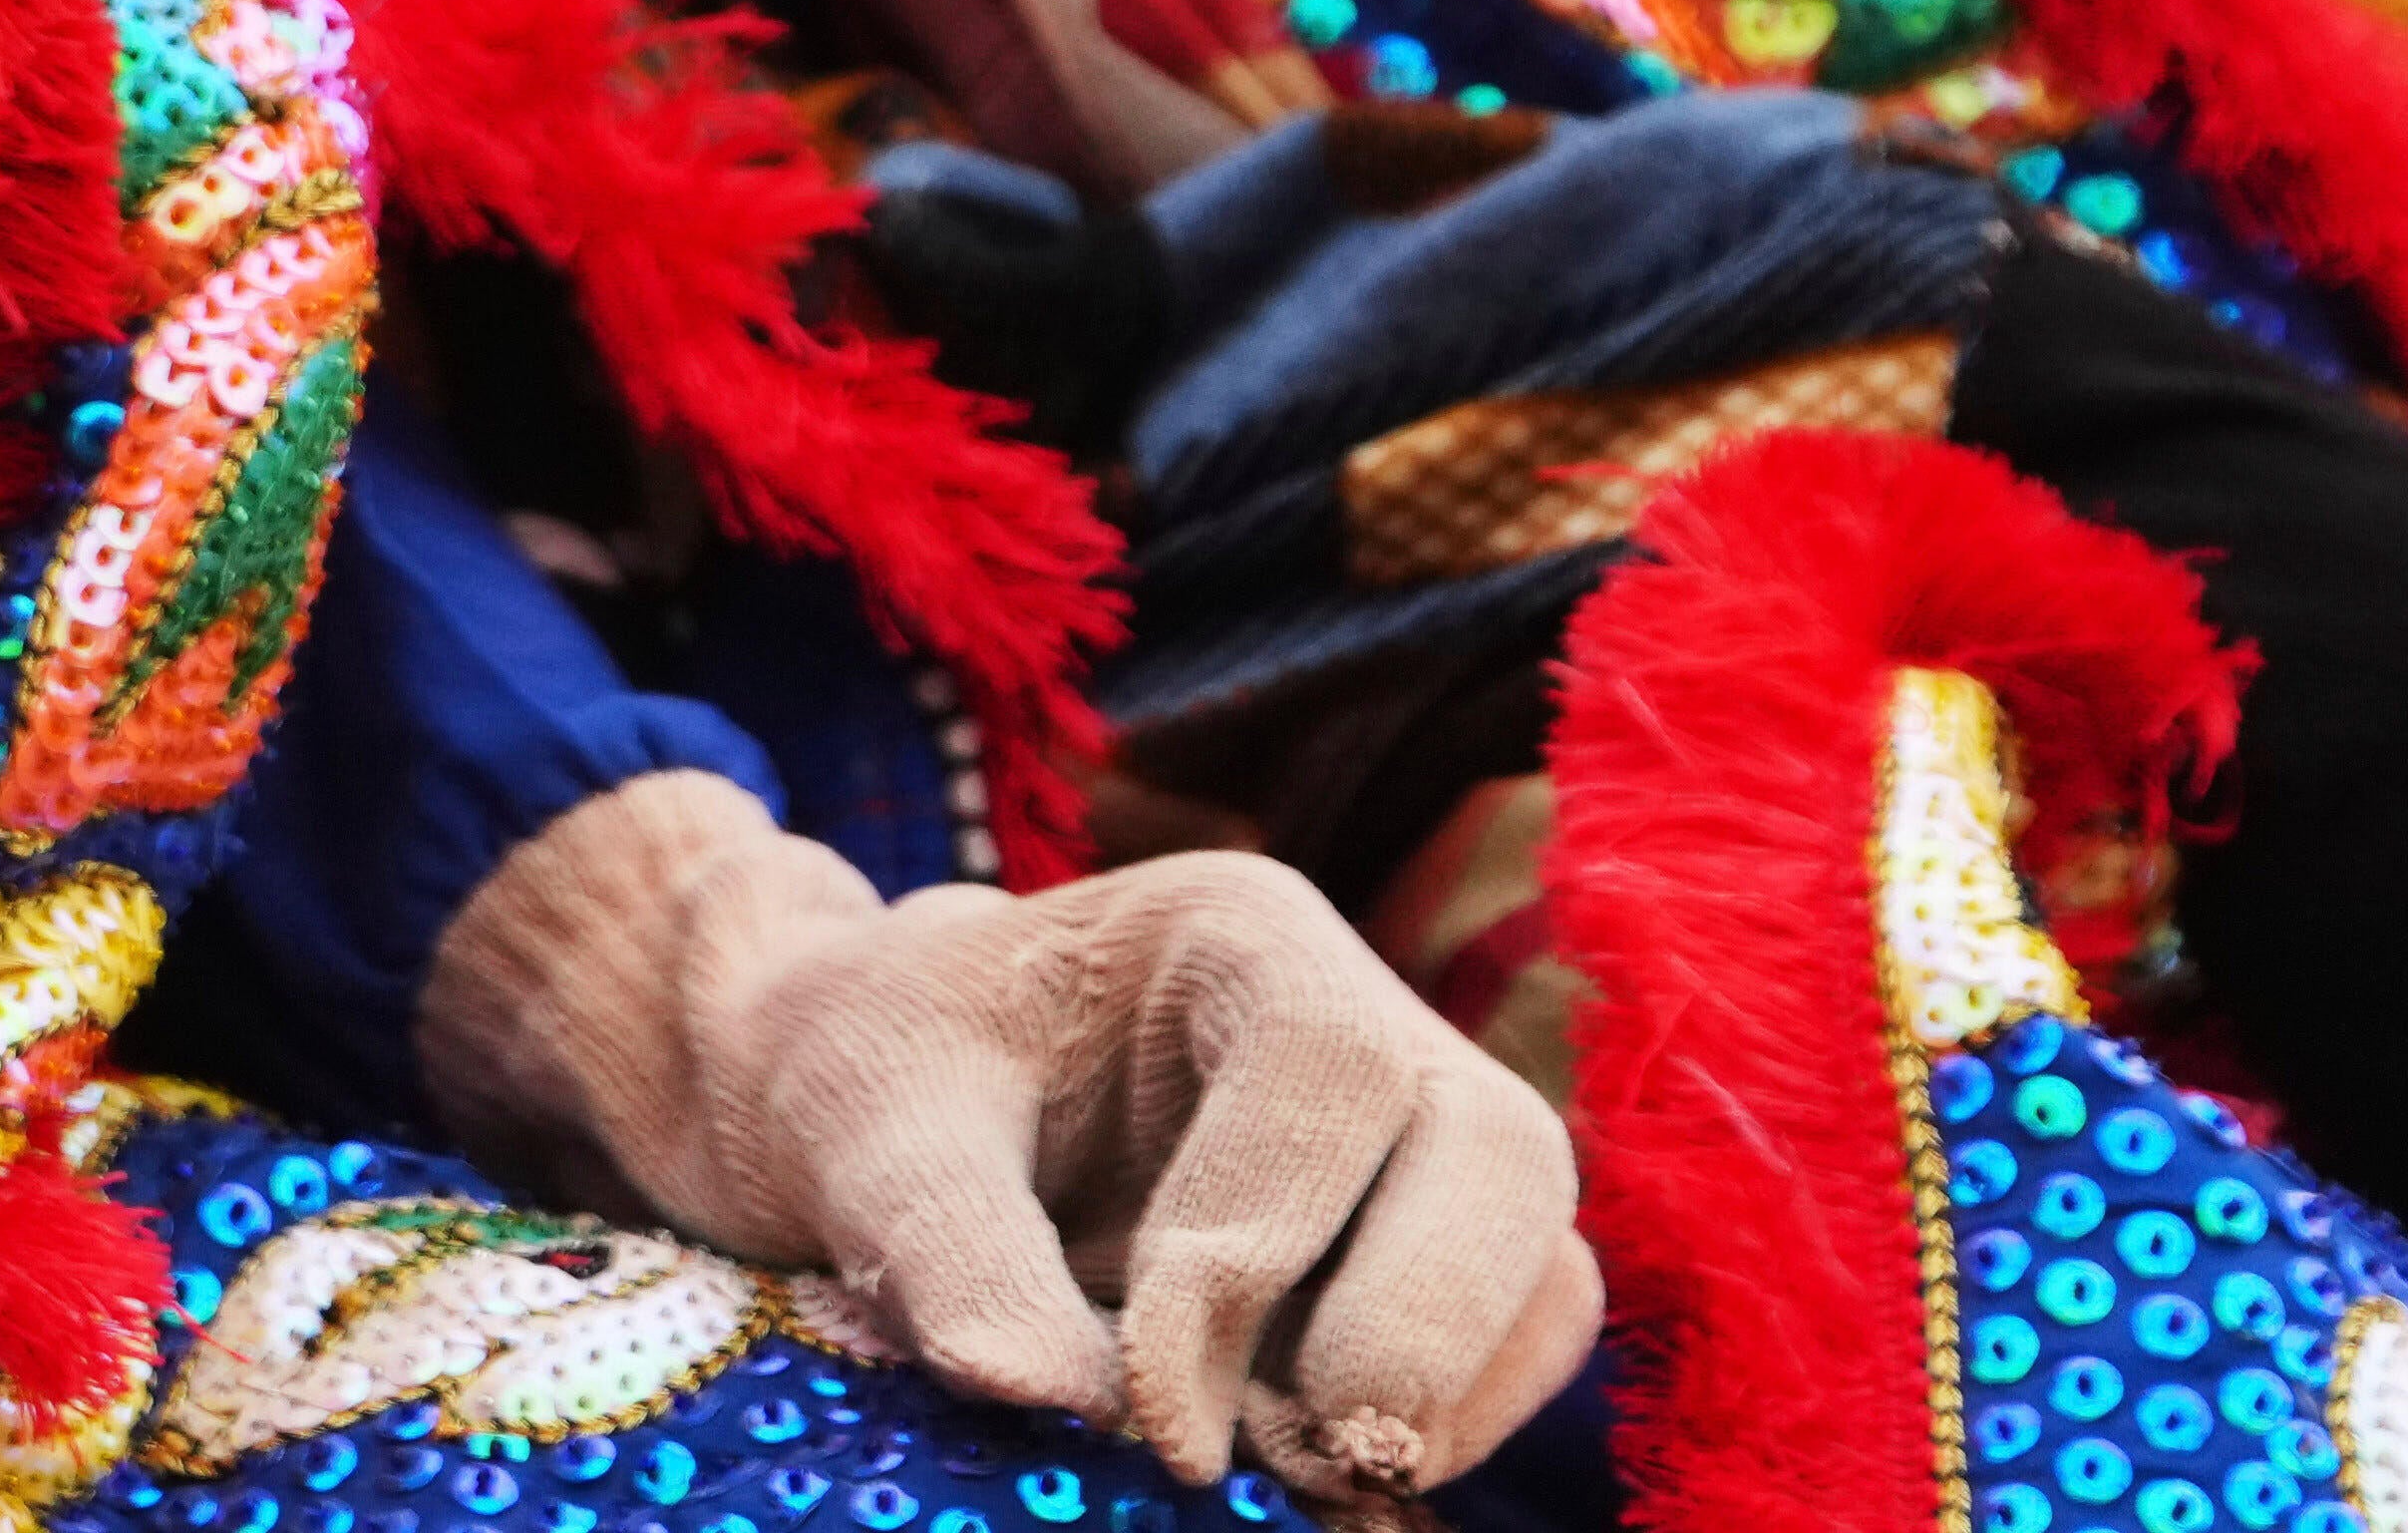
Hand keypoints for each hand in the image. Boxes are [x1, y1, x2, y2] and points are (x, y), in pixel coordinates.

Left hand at [419, 769, 1599, 1492]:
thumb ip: (948, 1248)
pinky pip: (1509, 1357)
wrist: (895, 1105)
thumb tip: (1045, 1399)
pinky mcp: (1424, 1264)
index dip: (1263, 1250)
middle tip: (1270, 1457)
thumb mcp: (867, 1134)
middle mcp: (1366, 1018)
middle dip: (1410, 1333)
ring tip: (1282, 1473)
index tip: (1148, 1405)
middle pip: (1504, 1158)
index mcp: (1235, 931)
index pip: (1332, 1075)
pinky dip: (1438, 1434)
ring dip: (1438, 1404)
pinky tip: (1303, 1476)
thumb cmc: (879, 1075)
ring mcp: (1418, 1146)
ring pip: (1540, 1272)